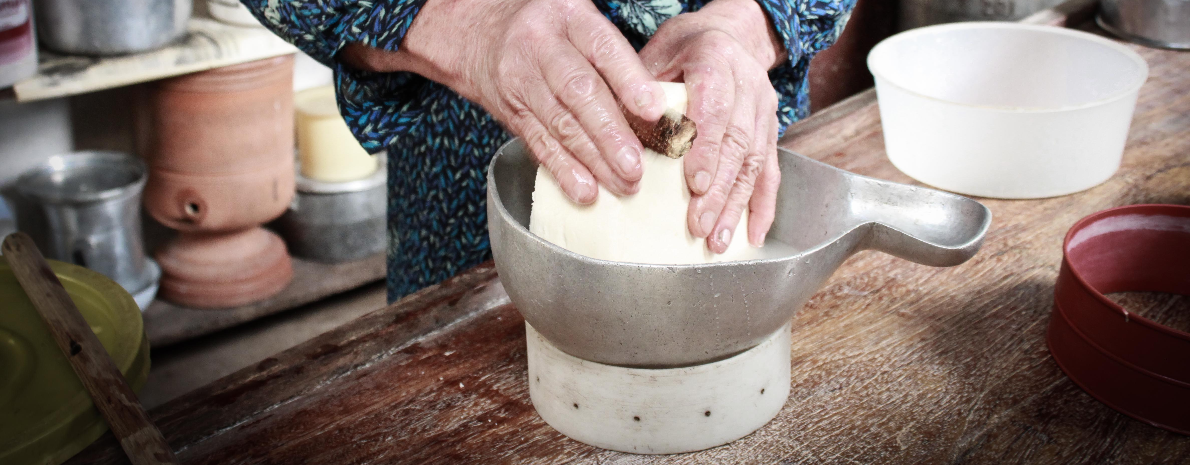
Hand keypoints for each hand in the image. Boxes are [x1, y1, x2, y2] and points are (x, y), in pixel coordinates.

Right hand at [342, 0, 664, 204]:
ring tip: (623, 184)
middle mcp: (542, 46)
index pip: (603, 48)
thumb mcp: (579, 21)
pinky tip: (585, 190)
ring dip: (593, 159)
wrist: (476, 31)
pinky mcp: (510, 111)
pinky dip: (563, 170)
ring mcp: (522, 80)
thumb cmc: (547, 29)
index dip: (630, 80)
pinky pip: (538, 143)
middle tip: (637, 166)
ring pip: (560, 123)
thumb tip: (658, 111)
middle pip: (579, 93)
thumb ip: (614, 57)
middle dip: (610, 134)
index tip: (654, 110)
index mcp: (570, 17)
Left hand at [639, 0, 785, 250]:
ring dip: (736, 206)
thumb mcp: (655, 54)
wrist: (730, 33)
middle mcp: (748, 84)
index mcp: (715, 58)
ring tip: (717, 241)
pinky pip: (770, 172)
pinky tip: (751, 236)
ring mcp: (763, 110)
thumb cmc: (683, 49)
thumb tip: (616, 137)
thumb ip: (638, 92)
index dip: (707, 147)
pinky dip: (762, 207)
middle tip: (698, 226)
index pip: (715, 106)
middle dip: (718, 190)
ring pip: (754, 162)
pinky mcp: (770, 132)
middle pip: (736, 143)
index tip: (694, 182)